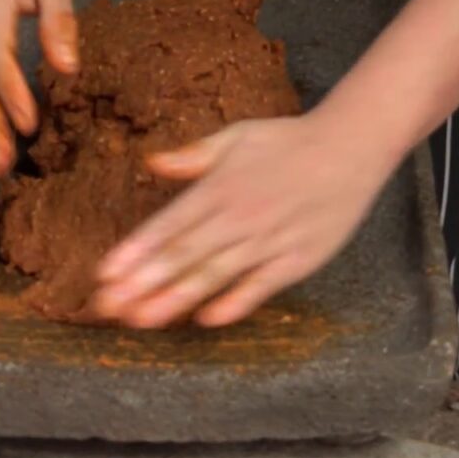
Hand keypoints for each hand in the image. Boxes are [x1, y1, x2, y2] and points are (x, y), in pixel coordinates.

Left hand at [93, 112, 404, 327]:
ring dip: (176, 298)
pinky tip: (208, 320)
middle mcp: (240, 216)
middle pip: (184, 254)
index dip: (136, 250)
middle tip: (107, 306)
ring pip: (216, 274)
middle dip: (143, 282)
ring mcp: (270, 240)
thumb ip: (193, 156)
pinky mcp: (299, 259)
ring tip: (142, 319)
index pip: (169, 224)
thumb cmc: (290, 141)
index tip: (105, 273)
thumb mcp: (237, 137)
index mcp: (220, 187)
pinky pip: (263, 285)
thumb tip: (152, 162)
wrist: (353, 146)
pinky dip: (237, 302)